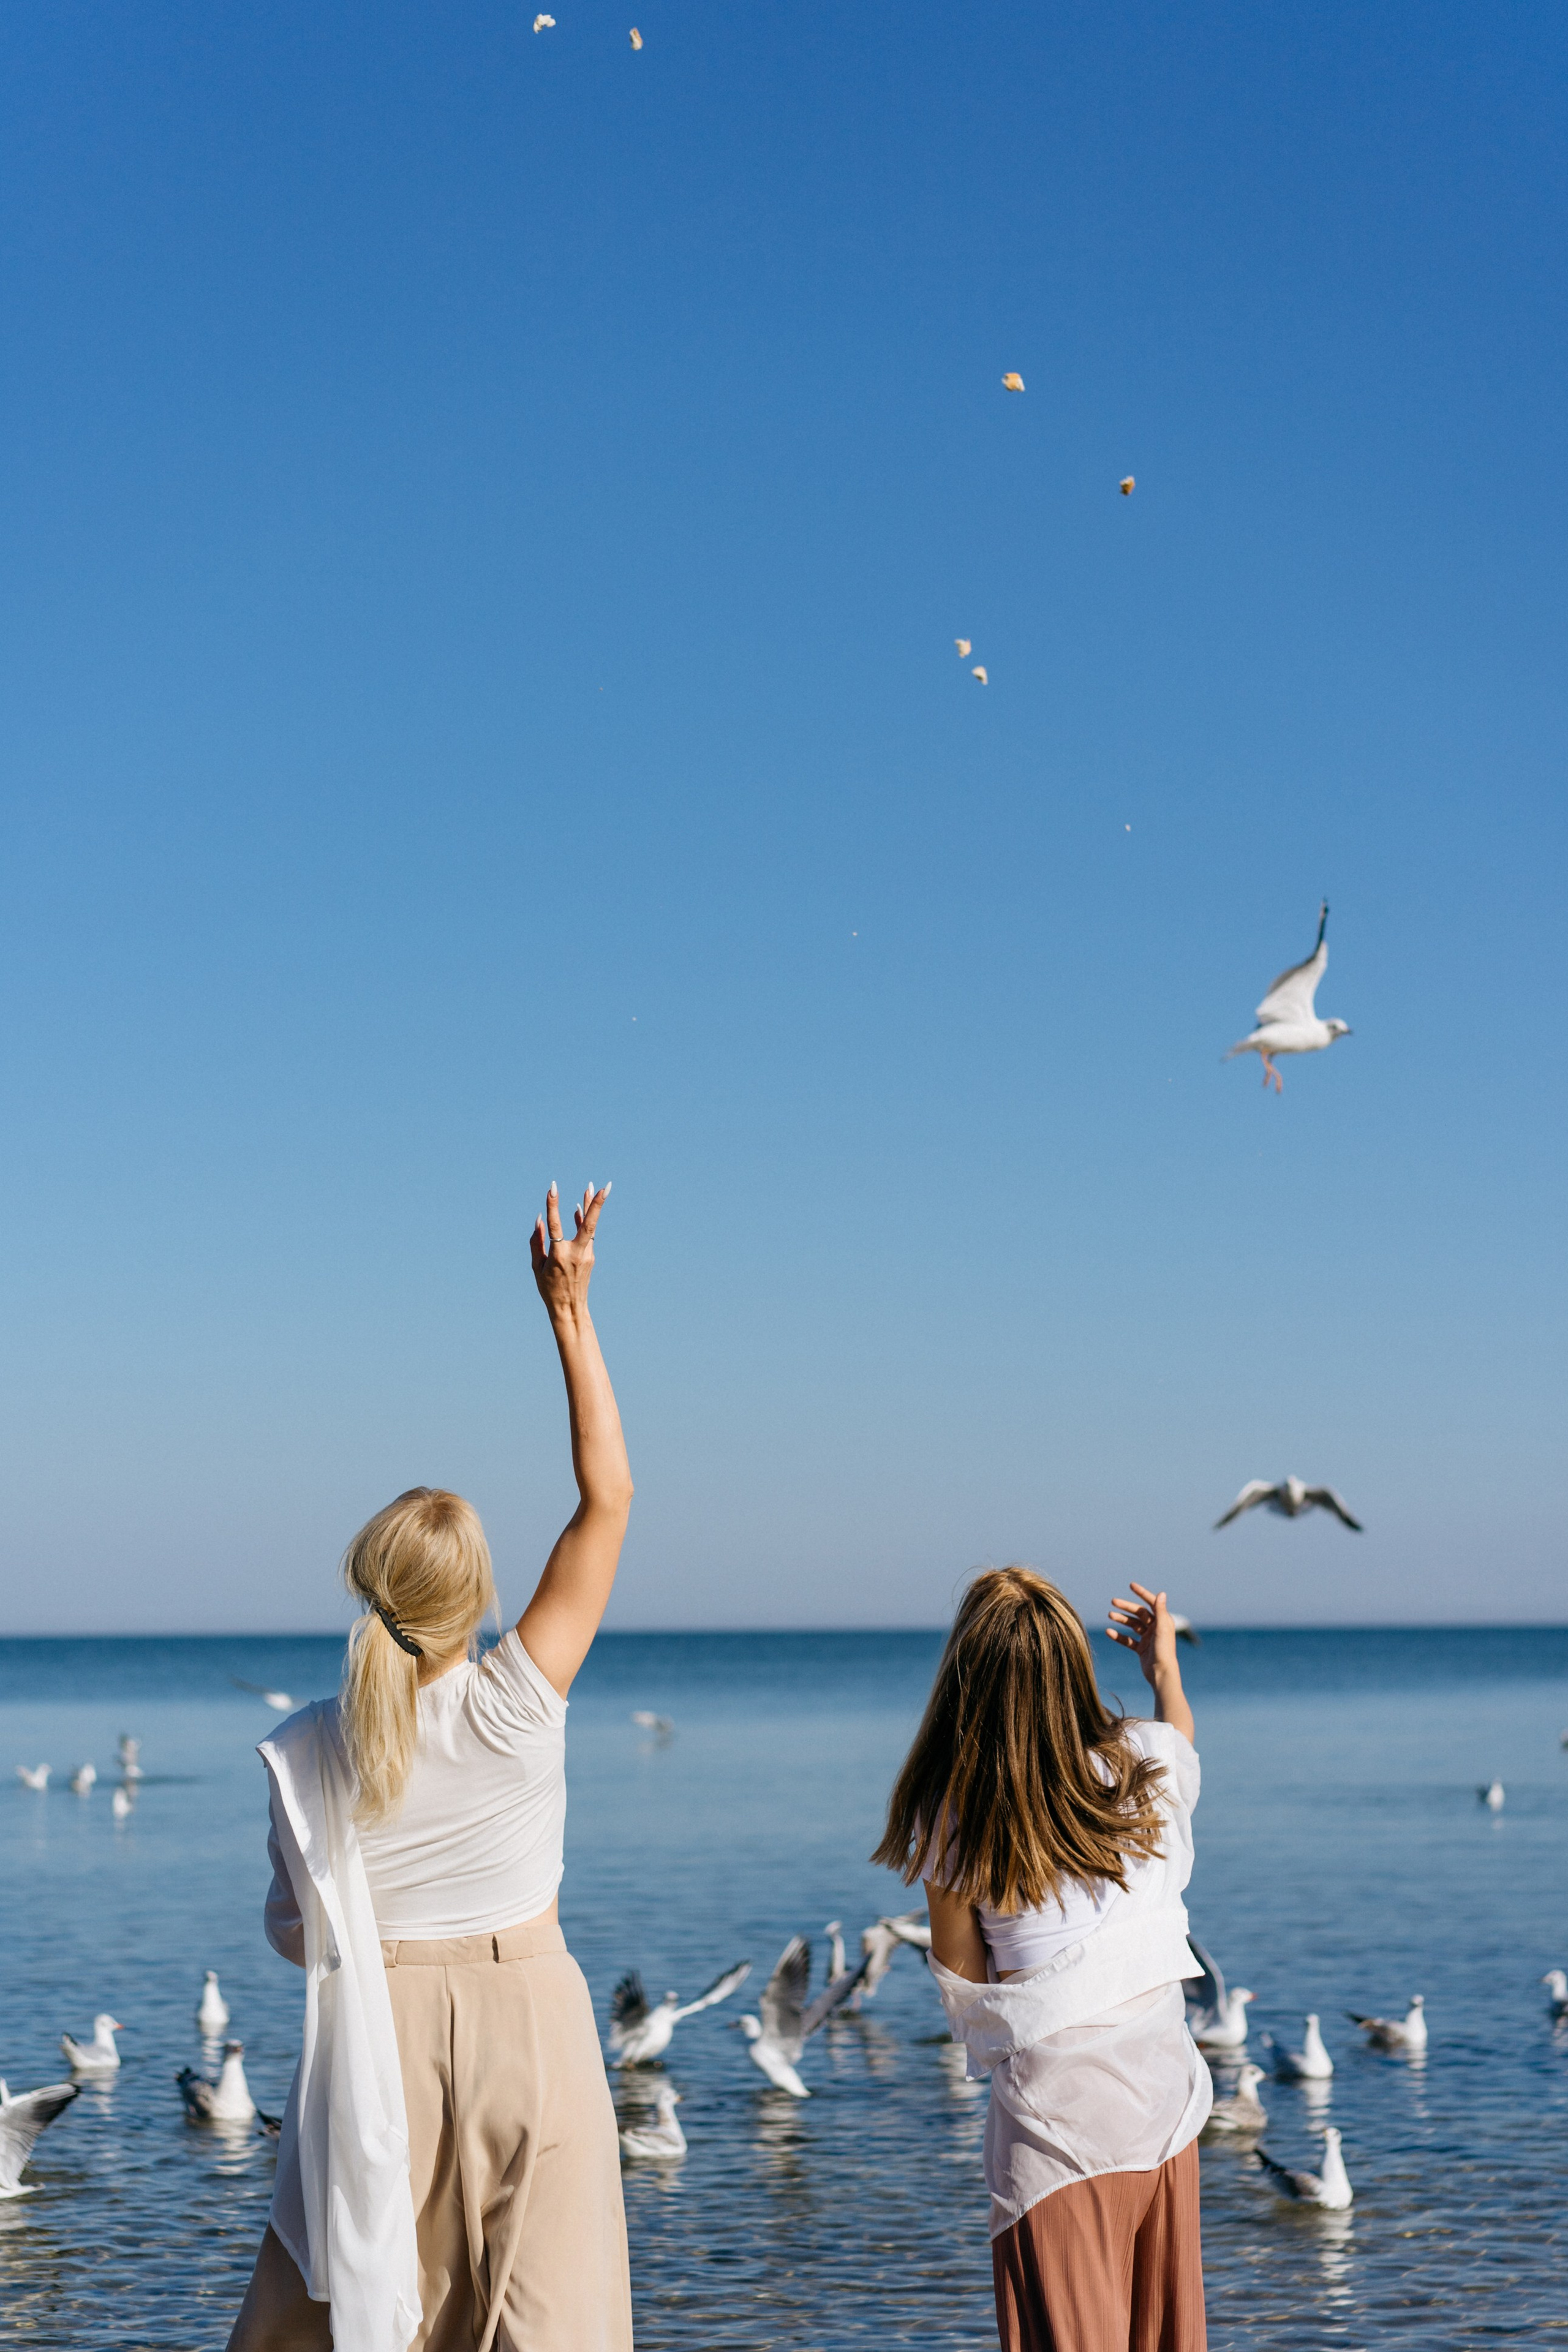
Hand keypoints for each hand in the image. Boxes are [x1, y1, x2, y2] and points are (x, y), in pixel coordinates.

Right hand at [530, 1182, 609, 1325]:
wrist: (569, 1308)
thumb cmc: (548, 1288)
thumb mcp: (536, 1267)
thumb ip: (536, 1242)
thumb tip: (540, 1219)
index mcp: (558, 1256)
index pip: (555, 1225)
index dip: (553, 1205)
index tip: (553, 1187)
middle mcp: (575, 1253)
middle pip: (588, 1225)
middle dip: (596, 1204)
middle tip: (605, 1186)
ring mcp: (586, 1255)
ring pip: (589, 1227)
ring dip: (590, 1207)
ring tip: (590, 1187)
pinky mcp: (590, 1257)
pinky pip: (587, 1235)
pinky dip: (582, 1222)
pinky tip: (579, 1209)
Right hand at [1105, 1580, 1178, 1690]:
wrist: (1161, 1674)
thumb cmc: (1164, 1651)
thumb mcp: (1161, 1629)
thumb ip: (1160, 1611)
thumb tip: (1162, 1593)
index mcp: (1163, 1621)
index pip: (1151, 1603)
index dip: (1142, 1593)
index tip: (1131, 1585)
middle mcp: (1156, 1628)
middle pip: (1139, 1613)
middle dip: (1126, 1607)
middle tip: (1113, 1601)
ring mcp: (1148, 1638)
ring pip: (1132, 1625)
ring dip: (1121, 1619)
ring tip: (1109, 1615)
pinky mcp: (1141, 1649)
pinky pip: (1128, 1640)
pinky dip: (1119, 1636)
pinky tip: (1109, 1632)